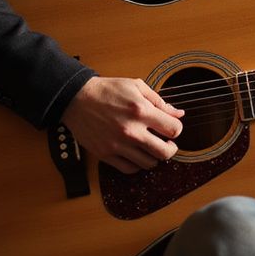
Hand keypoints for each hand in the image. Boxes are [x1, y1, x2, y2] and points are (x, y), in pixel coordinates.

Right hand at [61, 76, 183, 173]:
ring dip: (154, 157)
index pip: (173, 129)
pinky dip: (137, 165)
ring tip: (150, 148)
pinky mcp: (105, 154)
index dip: (176, 129)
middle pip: (164, 152)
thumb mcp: (136, 86)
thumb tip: (178, 113)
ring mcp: (118, 145)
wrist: (77, 98)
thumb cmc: (107, 90)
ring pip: (148, 164)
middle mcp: (131, 130)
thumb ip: (159, 101)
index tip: (172, 128)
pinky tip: (136, 155)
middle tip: (167, 144)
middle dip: (171, 149)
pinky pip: (129, 169)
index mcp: (141, 111)